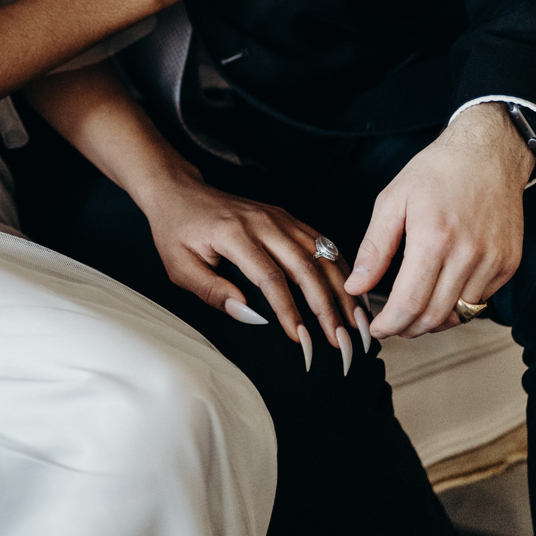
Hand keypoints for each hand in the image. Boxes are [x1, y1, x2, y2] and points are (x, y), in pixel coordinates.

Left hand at [135, 164, 362, 363]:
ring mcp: (280, 218)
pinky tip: (354, 295)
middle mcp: (264, 222)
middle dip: (329, 308)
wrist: (180, 192)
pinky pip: (323, 244)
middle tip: (345, 343)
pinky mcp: (288, 219)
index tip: (305, 342)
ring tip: (359, 325)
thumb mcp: (180, 267)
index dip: (290, 312)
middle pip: (306, 267)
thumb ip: (213, 292)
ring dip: (344, 291)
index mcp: (235, 234)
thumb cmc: (176, 232)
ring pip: (323, 255)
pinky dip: (342, 271)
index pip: (271, 278)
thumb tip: (251, 317)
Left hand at [345, 104, 534, 339]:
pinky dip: (458, 305)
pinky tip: (442, 291)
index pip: (409, 303)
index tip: (377, 329)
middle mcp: (468, 255)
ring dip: (433, 321)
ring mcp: (493, 262)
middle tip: (392, 325)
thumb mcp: (393, 200)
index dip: (390, 324)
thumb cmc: (436, 172)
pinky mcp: (509, 264)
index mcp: (433, 239)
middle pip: (435, 317)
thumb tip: (356, 286)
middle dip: (408, 329)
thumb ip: (374, 248)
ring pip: (459, 315)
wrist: (489, 153)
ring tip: (414, 311)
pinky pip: (481, 301)